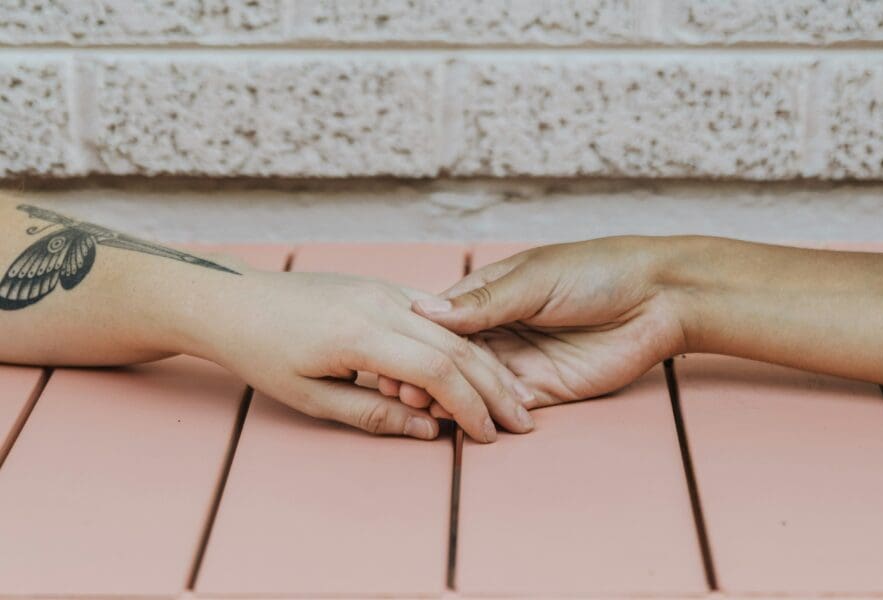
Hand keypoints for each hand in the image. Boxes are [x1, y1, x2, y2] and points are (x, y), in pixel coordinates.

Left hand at [182, 270, 534, 441]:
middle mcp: (380, 304)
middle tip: (521, 422)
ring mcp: (383, 289)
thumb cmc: (262, 352)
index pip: (436, 371)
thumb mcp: (311, 397)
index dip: (470, 406)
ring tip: (511, 396)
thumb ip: (374, 414)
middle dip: (493, 388)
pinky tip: (479, 363)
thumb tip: (428, 432)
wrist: (234, 300)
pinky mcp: (381, 286)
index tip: (490, 435)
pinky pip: (434, 314)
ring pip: (452, 328)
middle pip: (456, 347)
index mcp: (359, 334)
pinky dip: (462, 341)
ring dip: (486, 363)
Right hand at [409, 237, 686, 407]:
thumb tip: (425, 311)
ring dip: (449, 397)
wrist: (658, 298)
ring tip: (422, 406)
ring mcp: (521, 361)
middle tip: (402, 388)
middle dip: (429, 374)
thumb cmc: (597, 271)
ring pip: (473, 385)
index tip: (391, 353)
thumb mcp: (533, 279)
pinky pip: (505, 405)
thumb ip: (483, 302)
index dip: (419, 339)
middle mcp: (500, 329)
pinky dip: (482, 413)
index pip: (444, 321)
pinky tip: (458, 419)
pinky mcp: (544, 390)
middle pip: (454, 358)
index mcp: (492, 294)